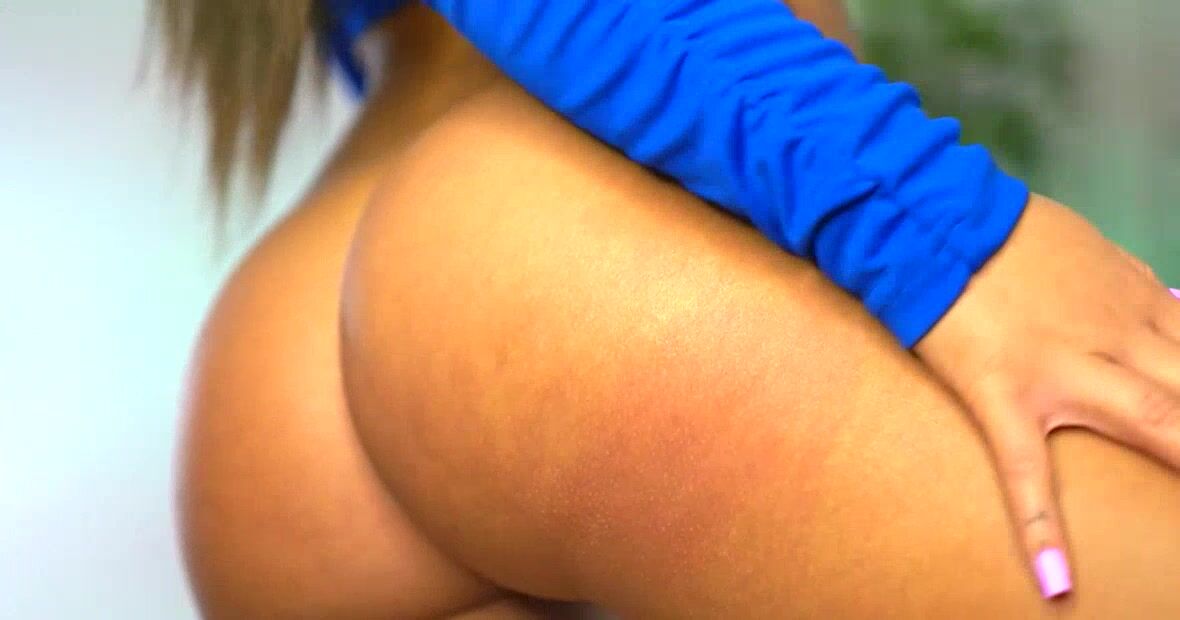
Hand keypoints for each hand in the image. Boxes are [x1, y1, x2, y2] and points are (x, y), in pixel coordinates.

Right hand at [914, 194, 1179, 598]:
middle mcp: (1122, 337)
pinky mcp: (1006, 395)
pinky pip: (1027, 469)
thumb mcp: (1093, 248)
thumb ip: (1136, 286)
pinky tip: (1053, 581)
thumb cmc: (1008, 233)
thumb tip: (1172, 308)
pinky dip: (1041, 527)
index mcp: (1141, 303)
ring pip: (1154, 422)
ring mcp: (1066, 369)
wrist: (936, 222)